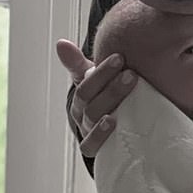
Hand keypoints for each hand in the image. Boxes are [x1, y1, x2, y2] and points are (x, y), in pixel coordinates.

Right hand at [56, 38, 137, 156]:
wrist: (118, 128)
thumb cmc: (105, 97)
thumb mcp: (94, 80)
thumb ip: (78, 64)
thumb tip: (60, 43)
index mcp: (82, 97)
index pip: (85, 84)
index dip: (101, 72)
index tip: (120, 58)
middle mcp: (82, 115)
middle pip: (91, 101)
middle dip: (112, 87)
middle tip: (131, 74)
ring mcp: (89, 132)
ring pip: (94, 118)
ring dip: (111, 103)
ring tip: (129, 92)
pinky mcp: (97, 149)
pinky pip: (92, 145)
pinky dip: (100, 134)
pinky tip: (112, 122)